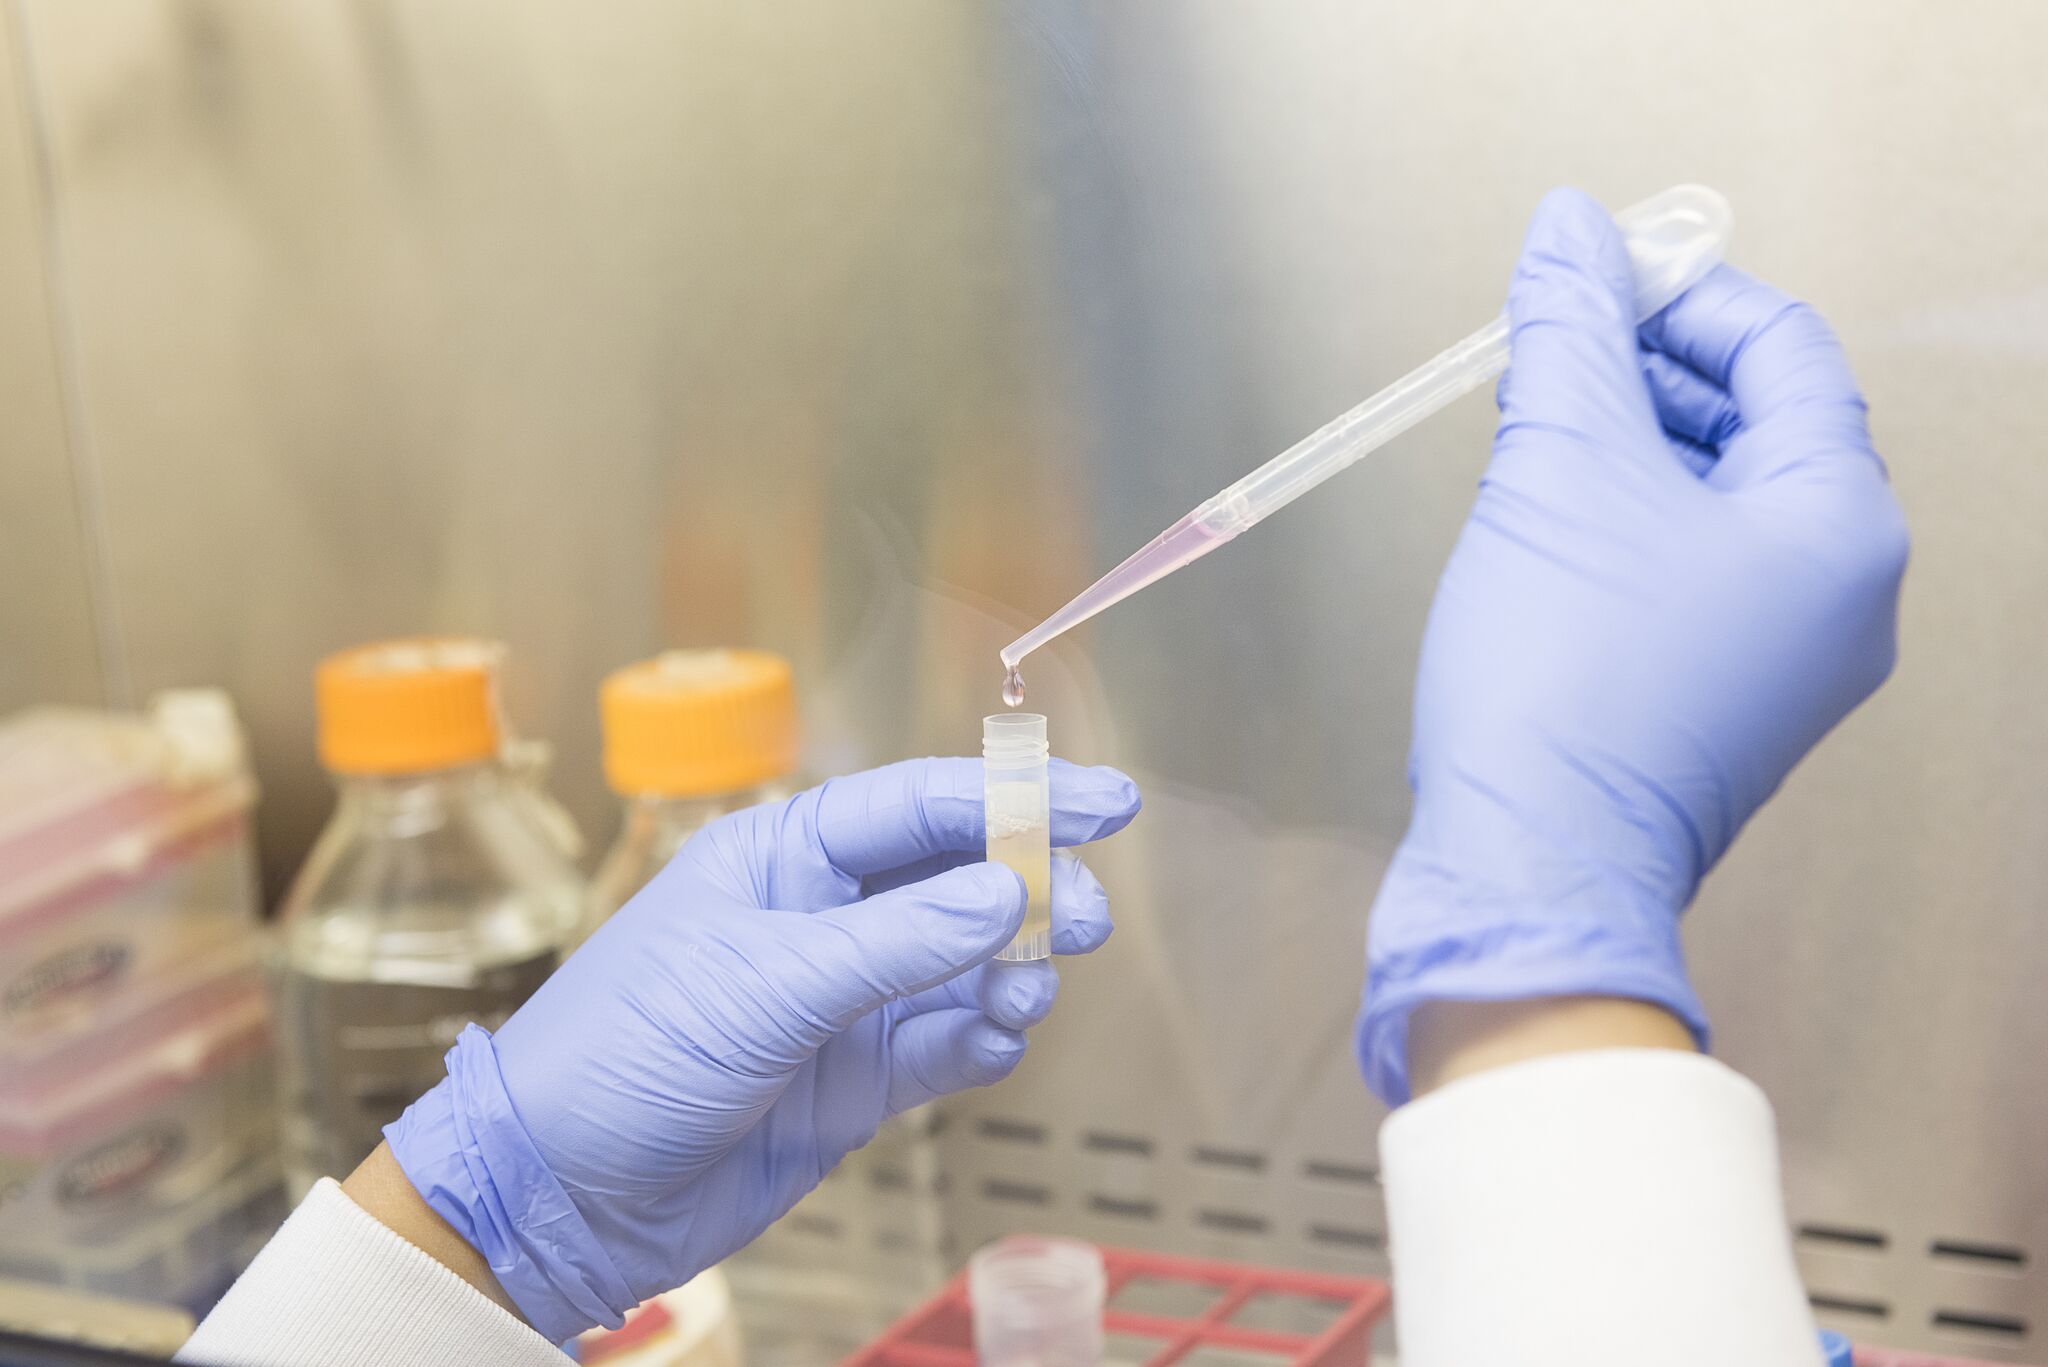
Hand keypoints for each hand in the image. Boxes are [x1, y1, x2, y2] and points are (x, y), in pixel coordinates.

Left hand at [384, 756, 1139, 1340]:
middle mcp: (822, 918)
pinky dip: (983, 1043)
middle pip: (959, 879)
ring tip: (1026, 996)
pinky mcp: (854, 1080)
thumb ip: (895, 941)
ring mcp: (843, 1001)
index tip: (1104, 804)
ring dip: (1012, 973)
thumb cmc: (620, 1057)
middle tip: (1086, 917)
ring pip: (965, 966)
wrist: (562, 1197)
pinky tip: (996, 1043)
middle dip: (1032, 890)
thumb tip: (1006, 890)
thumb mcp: (762, 984)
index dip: (1017, 796)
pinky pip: (946, 1046)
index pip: (921, 805)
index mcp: (784, 855)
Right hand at [1357, 188, 1907, 1103]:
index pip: (1783, 352)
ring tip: (1535, 437)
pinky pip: (1694, 577)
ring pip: (1719, 504)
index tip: (1590, 279)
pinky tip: (1546, 526)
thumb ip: (1569, 331)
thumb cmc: (1562, 680)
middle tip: (1550, 355)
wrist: (1531, 866)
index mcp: (1839, 523)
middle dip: (1648, 375)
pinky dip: (1628, 529)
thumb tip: (1568, 229)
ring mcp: (1790, 662)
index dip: (1683, 297)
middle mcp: (1842, 595)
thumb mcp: (1560, 466)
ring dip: (1630, 450)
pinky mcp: (1726, 706)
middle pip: (1758, 426)